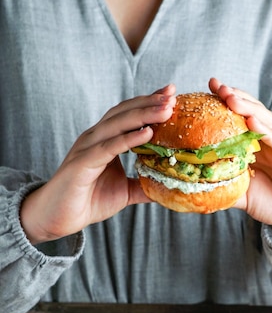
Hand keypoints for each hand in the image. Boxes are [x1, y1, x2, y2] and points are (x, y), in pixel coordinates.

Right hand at [20, 85, 176, 243]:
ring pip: (117, 124)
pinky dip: (129, 138)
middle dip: (149, 102)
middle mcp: (95, 138)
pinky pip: (109, 147)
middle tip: (172, 96)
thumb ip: (144, 186)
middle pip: (124, 112)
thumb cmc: (88, 201)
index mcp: (105, 140)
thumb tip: (169, 187)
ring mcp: (88, 148)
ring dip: (143, 115)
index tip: (171, 94)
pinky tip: (147, 132)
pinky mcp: (83, 163)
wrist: (58, 218)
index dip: (148, 103)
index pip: (128, 115)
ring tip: (166, 109)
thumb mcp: (125, 192)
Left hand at [209, 78, 271, 247]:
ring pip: (267, 122)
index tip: (207, 88)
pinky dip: (267, 131)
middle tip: (217, 86)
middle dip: (235, 97)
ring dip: (249, 108)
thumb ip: (222, 188)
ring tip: (230, 97)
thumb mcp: (242, 195)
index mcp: (258, 146)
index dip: (225, 102)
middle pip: (253, 112)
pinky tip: (254, 122)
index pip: (240, 118)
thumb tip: (193, 188)